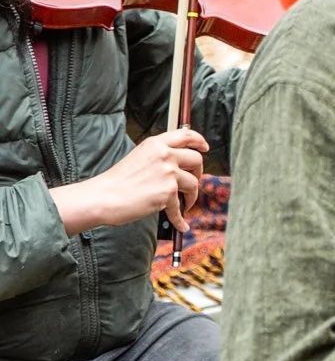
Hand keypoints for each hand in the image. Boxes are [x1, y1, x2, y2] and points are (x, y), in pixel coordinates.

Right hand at [52, 127, 208, 235]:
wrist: (104, 197)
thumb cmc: (117, 182)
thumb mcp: (139, 157)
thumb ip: (159, 157)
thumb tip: (178, 166)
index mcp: (156, 144)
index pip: (185, 135)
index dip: (199, 141)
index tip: (204, 147)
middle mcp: (164, 155)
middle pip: (196, 160)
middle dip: (198, 173)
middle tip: (192, 182)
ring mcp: (168, 173)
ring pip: (193, 184)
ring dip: (191, 197)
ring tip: (184, 204)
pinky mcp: (168, 193)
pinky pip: (180, 208)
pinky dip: (181, 220)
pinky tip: (182, 225)